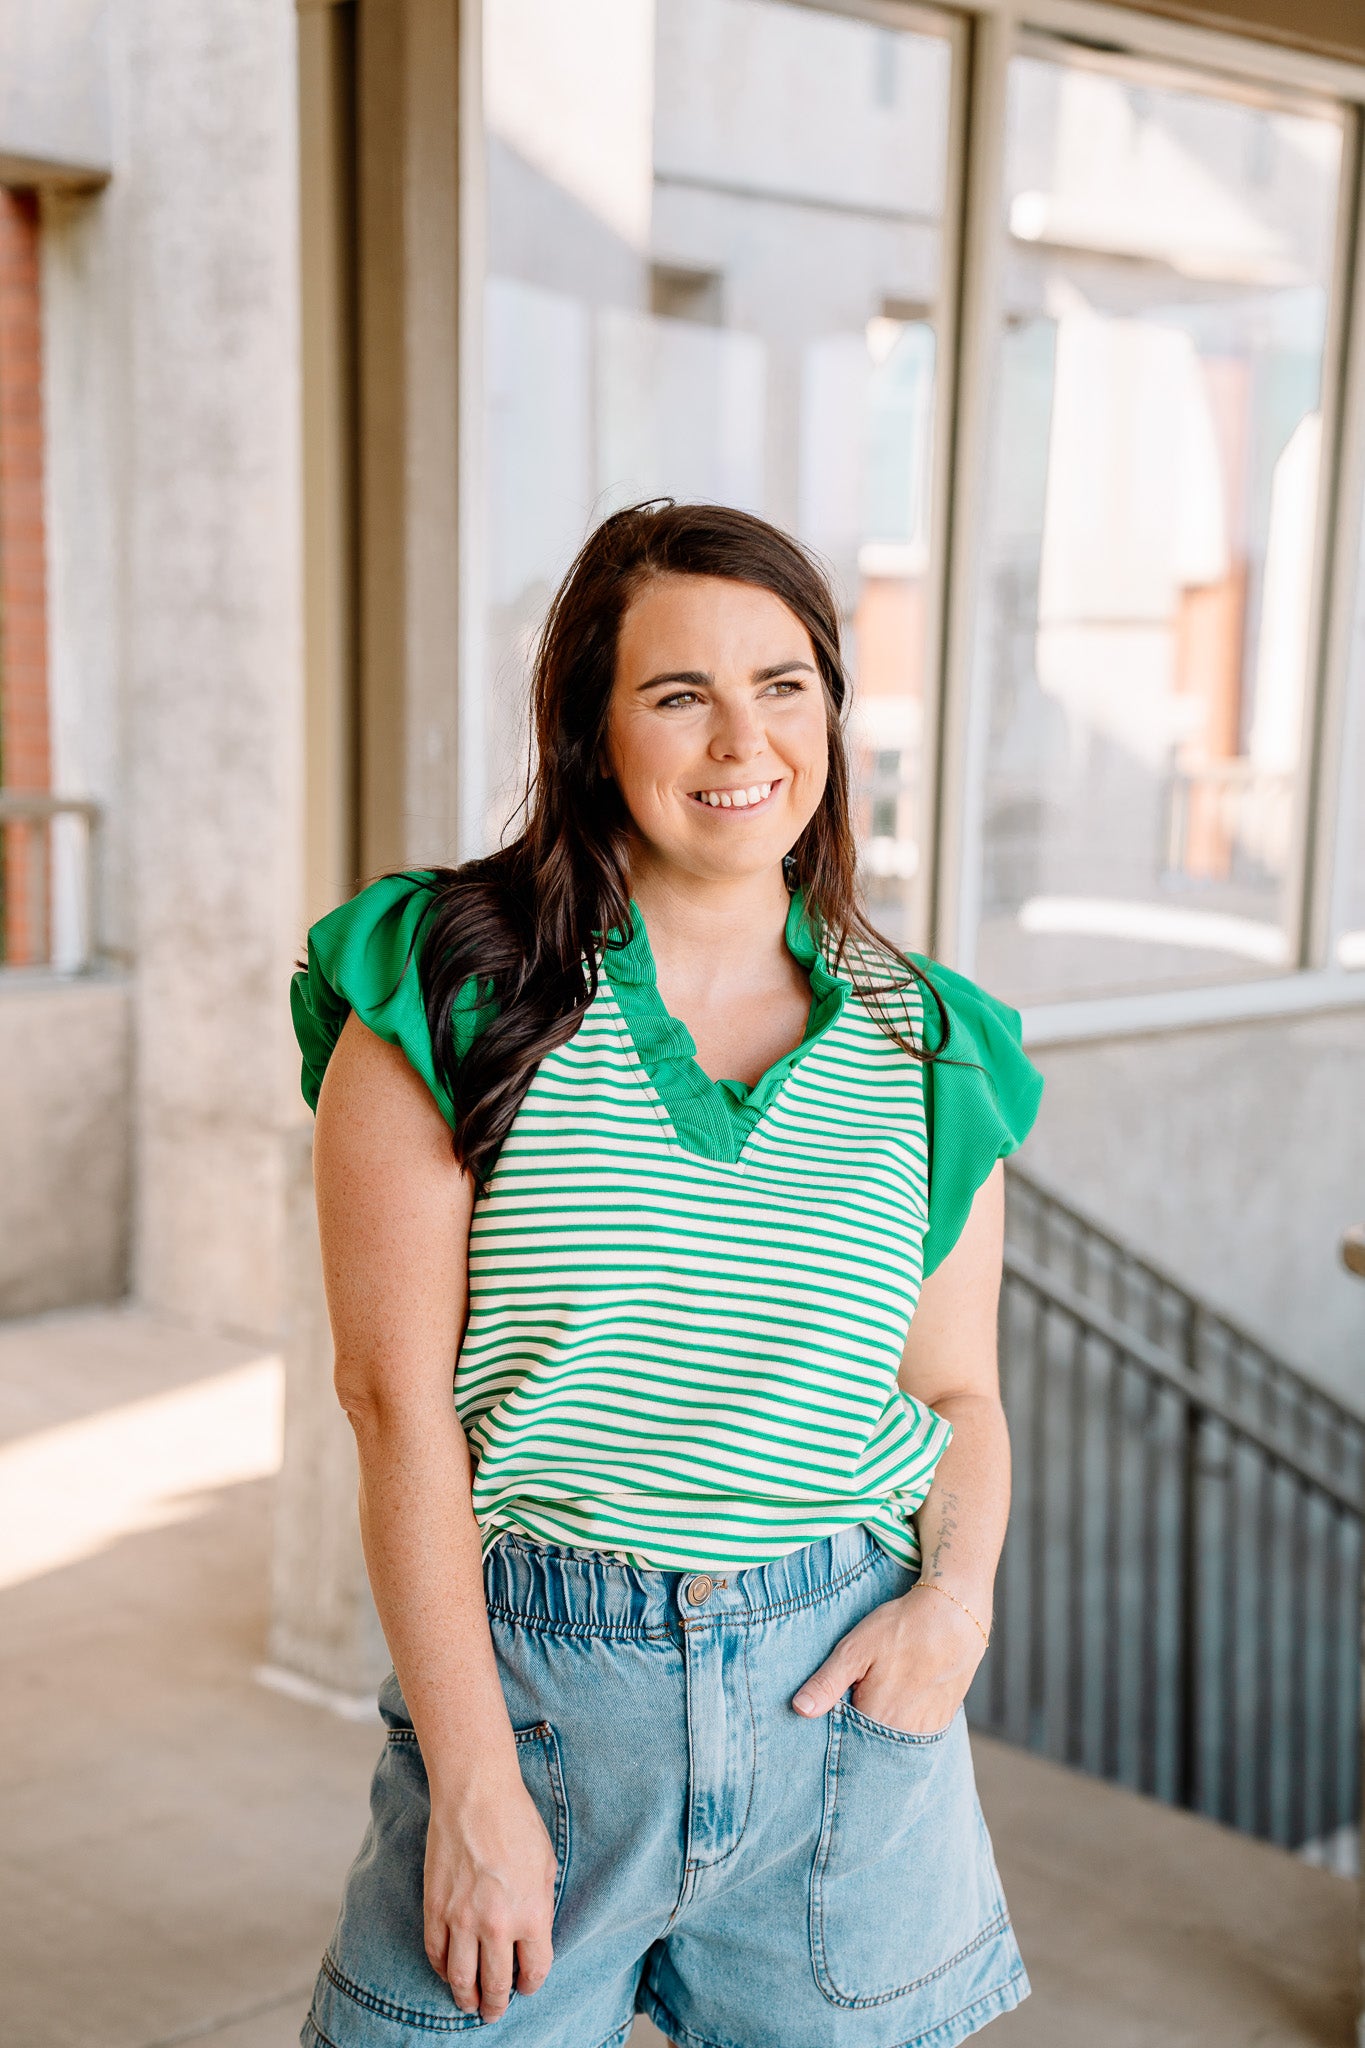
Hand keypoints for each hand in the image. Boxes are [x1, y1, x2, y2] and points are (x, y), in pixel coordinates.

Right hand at [423, 1770, 557, 2022]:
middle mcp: (497, 1925)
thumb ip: (539, 1907)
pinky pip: (436, 1952)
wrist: (476, 1795)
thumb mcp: (545, 1866)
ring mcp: (462, 1919)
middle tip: (495, 2012)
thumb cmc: (517, 1823)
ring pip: (460, 1979)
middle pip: (496, 1984)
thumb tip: (531, 1937)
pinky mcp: (435, 1908)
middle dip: (497, 2004)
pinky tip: (447, 1971)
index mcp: (532, 1915)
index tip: (526, 1986)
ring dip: (466, 1998)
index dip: (531, 1984)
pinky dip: (441, 1968)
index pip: (534, 1971)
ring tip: (469, 2004)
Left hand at [792, 1584, 988, 1734]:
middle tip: (857, 1697)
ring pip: (891, 1742)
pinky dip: (901, 1726)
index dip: (834, 1730)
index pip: (844, 1743)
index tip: (830, 1714)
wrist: (954, 1616)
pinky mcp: (941, 1722)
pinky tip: (898, 1700)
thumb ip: (827, 1683)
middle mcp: (903, 1734)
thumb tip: (800, 1709)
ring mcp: (926, 1731)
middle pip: (869, 1747)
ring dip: (879, 1730)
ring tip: (878, 1696)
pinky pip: (913, 1736)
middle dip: (856, 1734)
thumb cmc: (902, 1628)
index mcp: (877, 1719)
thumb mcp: (855, 1648)